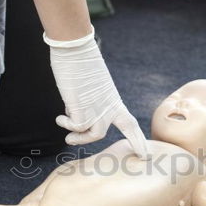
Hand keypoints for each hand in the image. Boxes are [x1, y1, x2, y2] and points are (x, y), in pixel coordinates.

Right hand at [44, 26, 149, 158]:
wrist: (74, 48)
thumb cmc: (79, 63)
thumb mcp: (90, 87)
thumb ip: (88, 104)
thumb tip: (77, 120)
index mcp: (113, 100)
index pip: (129, 123)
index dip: (137, 138)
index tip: (145, 153)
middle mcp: (108, 106)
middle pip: (125, 128)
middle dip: (133, 143)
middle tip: (139, 156)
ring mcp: (97, 108)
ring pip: (94, 134)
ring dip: (79, 138)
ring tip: (68, 139)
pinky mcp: (82, 108)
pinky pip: (75, 126)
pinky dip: (65, 123)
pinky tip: (60, 117)